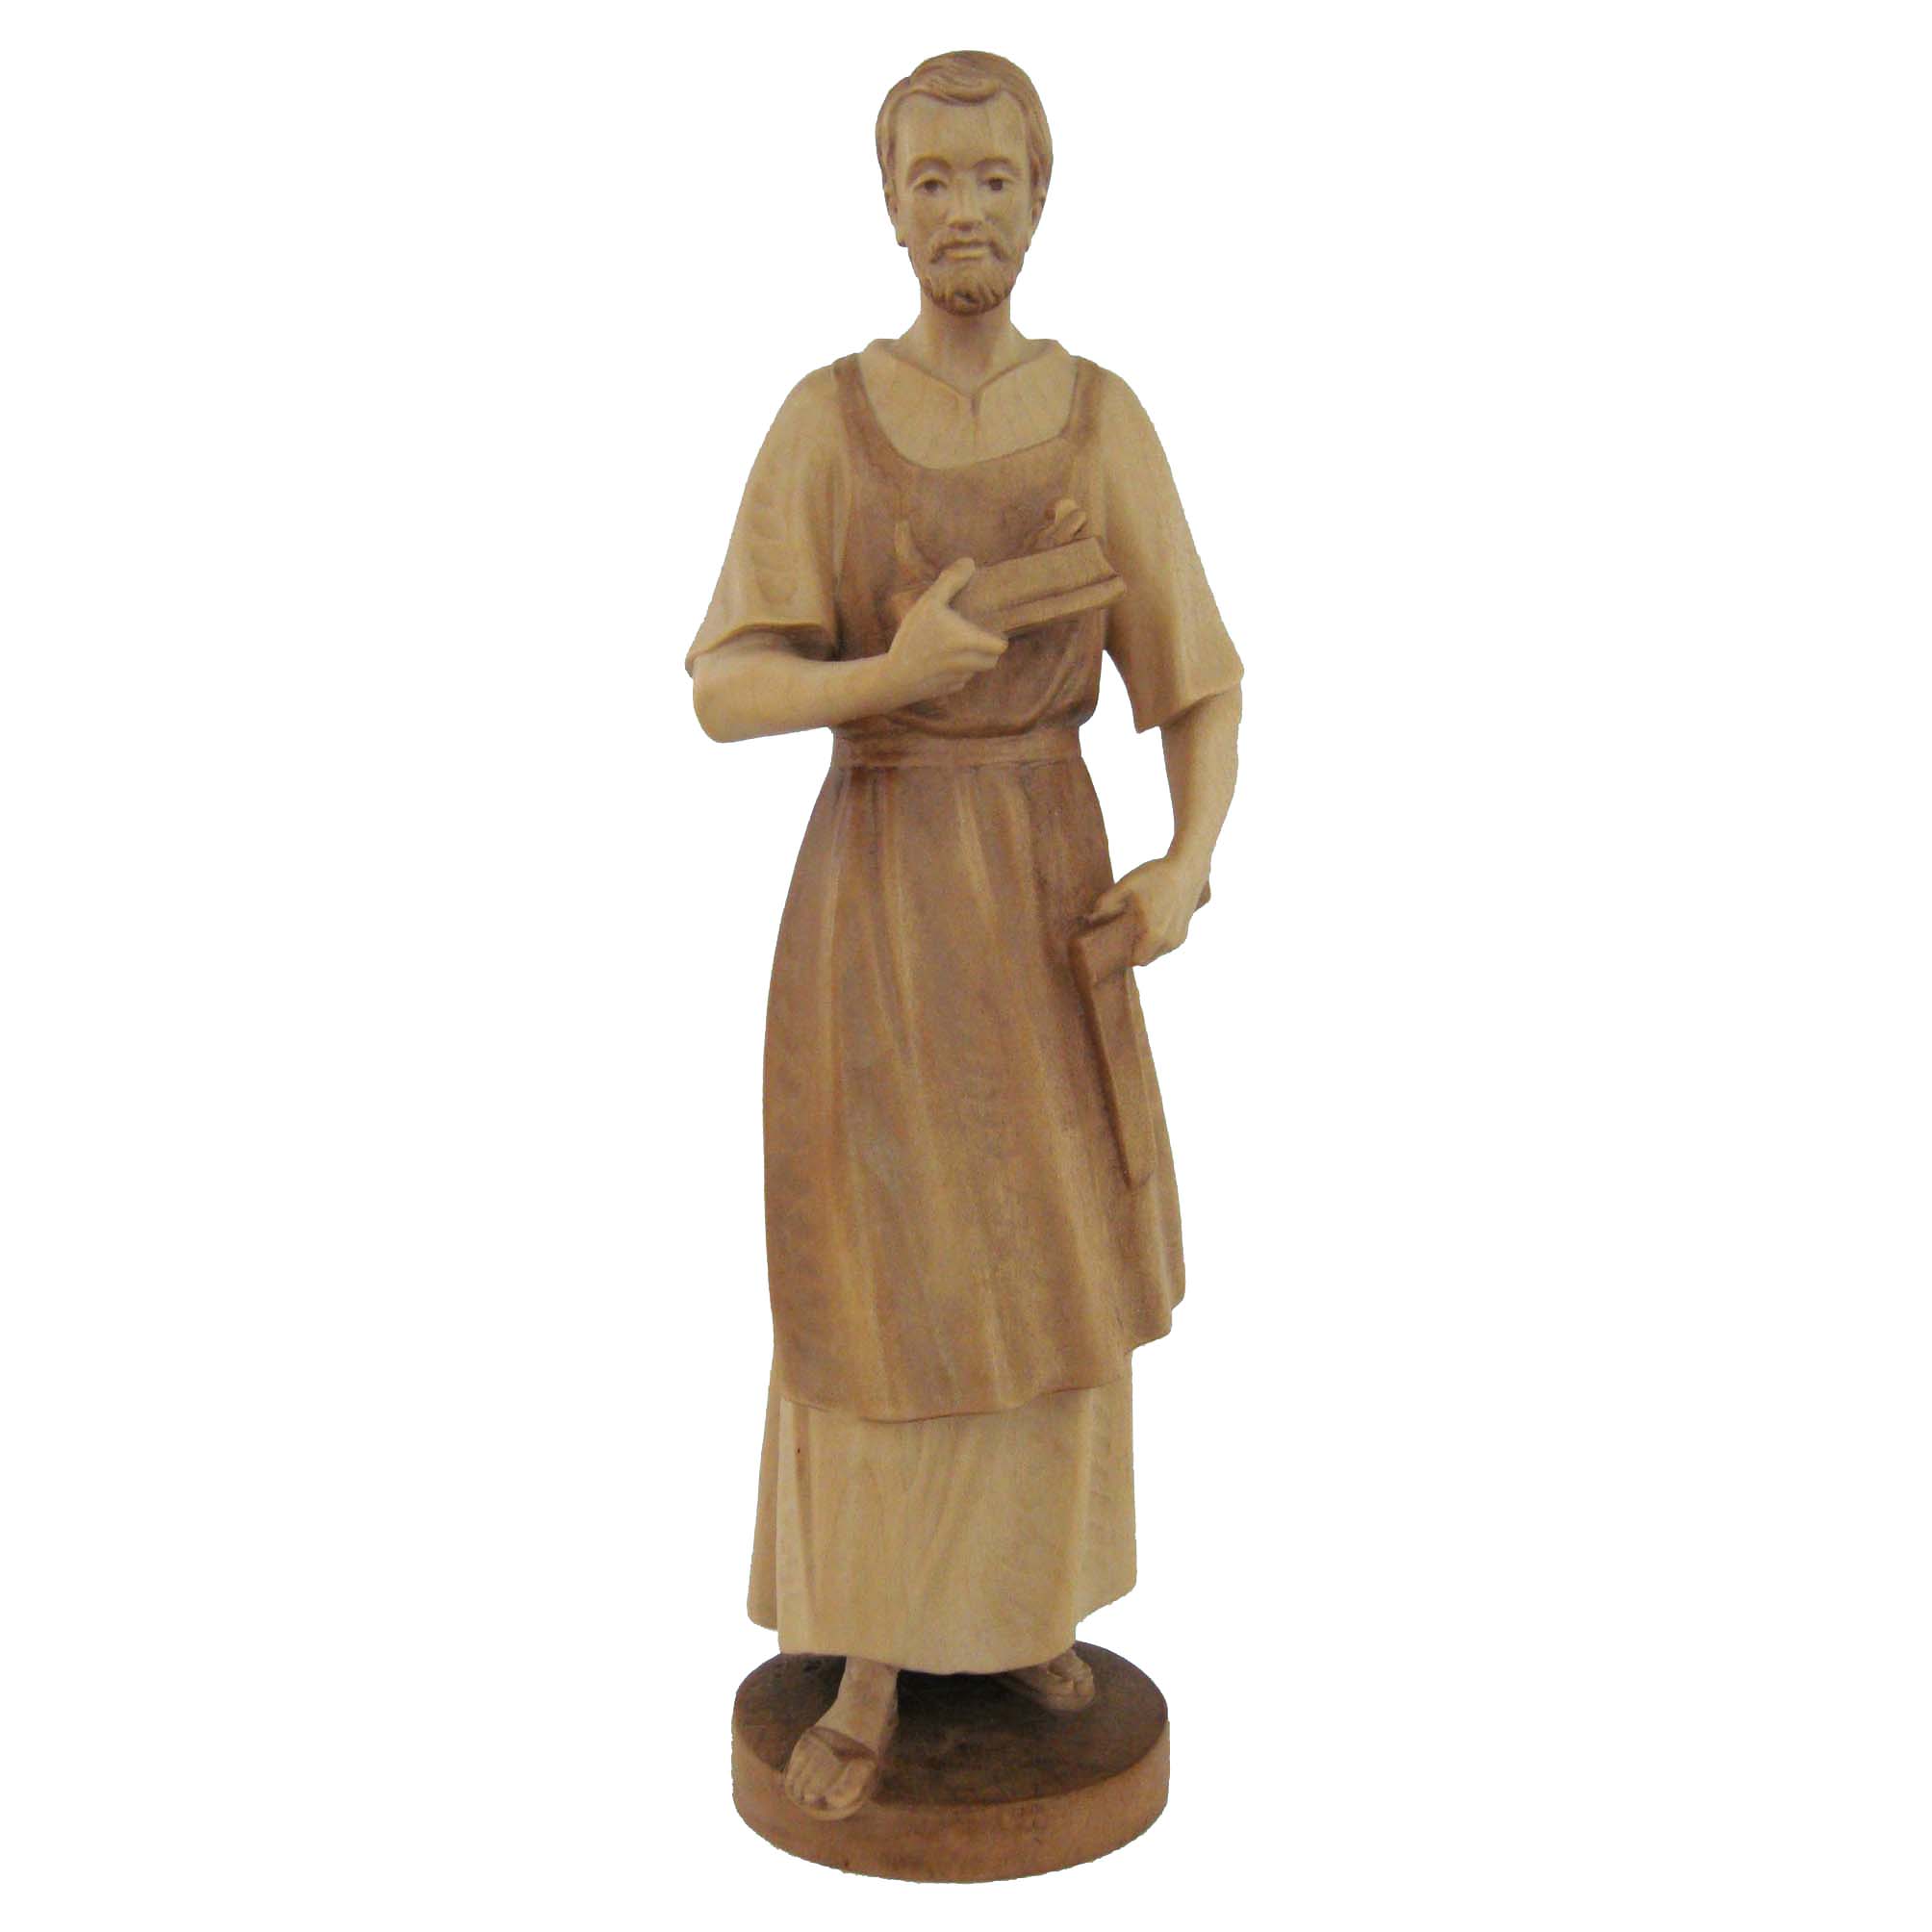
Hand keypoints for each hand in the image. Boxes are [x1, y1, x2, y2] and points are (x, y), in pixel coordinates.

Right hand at [881, 557, 1007, 705]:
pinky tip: (938, 662)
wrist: (894, 677)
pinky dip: (954, 673)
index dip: (998, 639)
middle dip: (986, 651)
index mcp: (969, 642)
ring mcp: (959, 680)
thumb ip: (950, 581)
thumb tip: (970, 562)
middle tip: (973, 638)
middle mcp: (969, 664)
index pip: (1001, 647)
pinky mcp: (948, 690)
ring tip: (953, 648)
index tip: (989, 630)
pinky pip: (960, 681)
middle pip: (992, 661)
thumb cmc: (913, 637)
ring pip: (976, 670)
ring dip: (971, 661)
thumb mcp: (929, 603)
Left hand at [1087, 856, 1210, 965]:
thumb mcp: (1126, 885)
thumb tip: (1088, 919)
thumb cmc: (1156, 876)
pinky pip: (1164, 946)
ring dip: (1144, 946)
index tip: (1113, 943)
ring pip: (1155, 953)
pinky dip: (1156, 940)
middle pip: (1144, 959)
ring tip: (1136, 926)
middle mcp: (1168, 941)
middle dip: (1132, 950)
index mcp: (1153, 933)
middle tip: (1121, 933)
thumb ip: (1106, 904)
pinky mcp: (1184, 934)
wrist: (1187, 869)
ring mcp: (1178, 939)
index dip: (1122, 955)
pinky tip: (1150, 923)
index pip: (1134, 961)